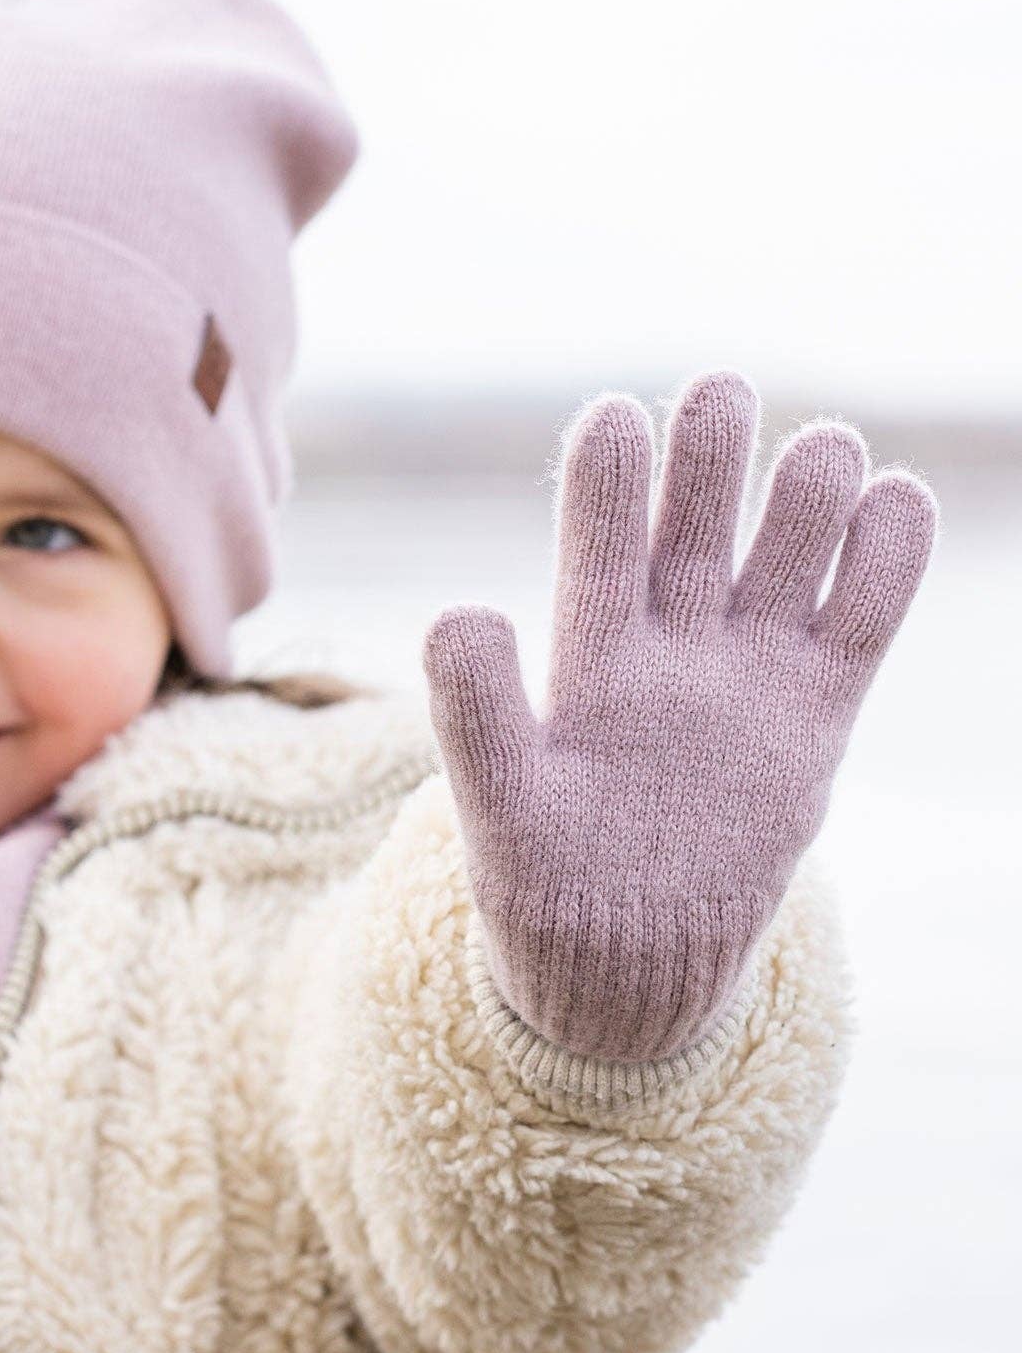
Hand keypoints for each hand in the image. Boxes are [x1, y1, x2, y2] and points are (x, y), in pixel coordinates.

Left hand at [421, 371, 935, 1061]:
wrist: (629, 962)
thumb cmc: (546, 886)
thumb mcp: (501, 809)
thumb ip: (477, 718)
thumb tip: (457, 614)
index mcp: (586, 658)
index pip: (597, 548)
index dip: (606, 482)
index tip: (610, 416)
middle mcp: (668, 647)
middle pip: (695, 526)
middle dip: (708, 457)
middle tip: (719, 389)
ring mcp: (746, 673)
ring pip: (784, 553)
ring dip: (805, 492)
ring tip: (821, 449)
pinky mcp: (815, 712)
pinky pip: (860, 618)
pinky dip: (886, 558)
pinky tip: (895, 497)